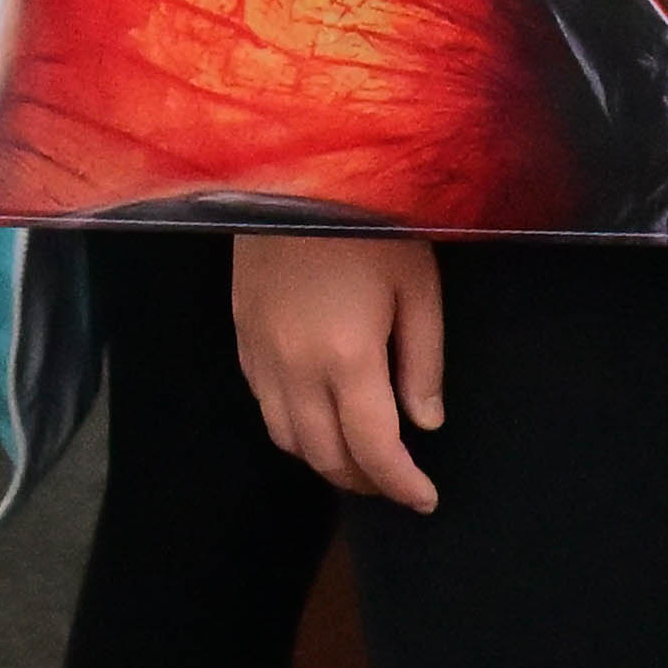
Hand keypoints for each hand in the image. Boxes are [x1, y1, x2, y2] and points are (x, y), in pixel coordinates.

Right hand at [229, 231, 445, 510]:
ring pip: (289, 440)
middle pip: (327, 457)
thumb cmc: (367, 218)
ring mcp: (261, 355)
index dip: (402, 485)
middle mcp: (296, 369)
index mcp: (347, 357)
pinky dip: (294, 428)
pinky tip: (318, 416)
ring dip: (326, 460)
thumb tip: (425, 422)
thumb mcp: (417, 283)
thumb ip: (423, 360)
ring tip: (361, 457)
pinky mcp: (241, 336)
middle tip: (398, 482)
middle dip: (366, 481)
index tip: (426, 498)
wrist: (295, 168)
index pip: (374, 449)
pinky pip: (264, 406)